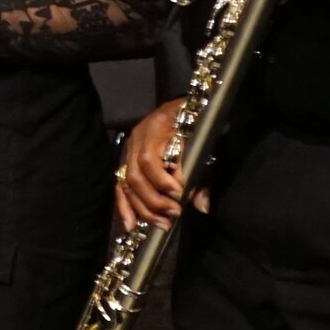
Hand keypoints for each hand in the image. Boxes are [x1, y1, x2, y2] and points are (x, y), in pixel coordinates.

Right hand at [115, 99, 199, 226]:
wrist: (193, 105)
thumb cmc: (203, 123)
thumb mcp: (208, 143)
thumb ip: (204, 174)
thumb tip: (201, 205)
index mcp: (160, 125)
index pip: (151, 159)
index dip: (162, 181)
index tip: (180, 196)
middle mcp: (140, 135)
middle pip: (136, 173)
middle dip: (154, 198)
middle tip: (174, 213)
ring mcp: (131, 148)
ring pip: (127, 182)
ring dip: (143, 207)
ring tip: (162, 224)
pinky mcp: (128, 159)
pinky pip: (121, 185)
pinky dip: (125, 206)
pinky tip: (131, 224)